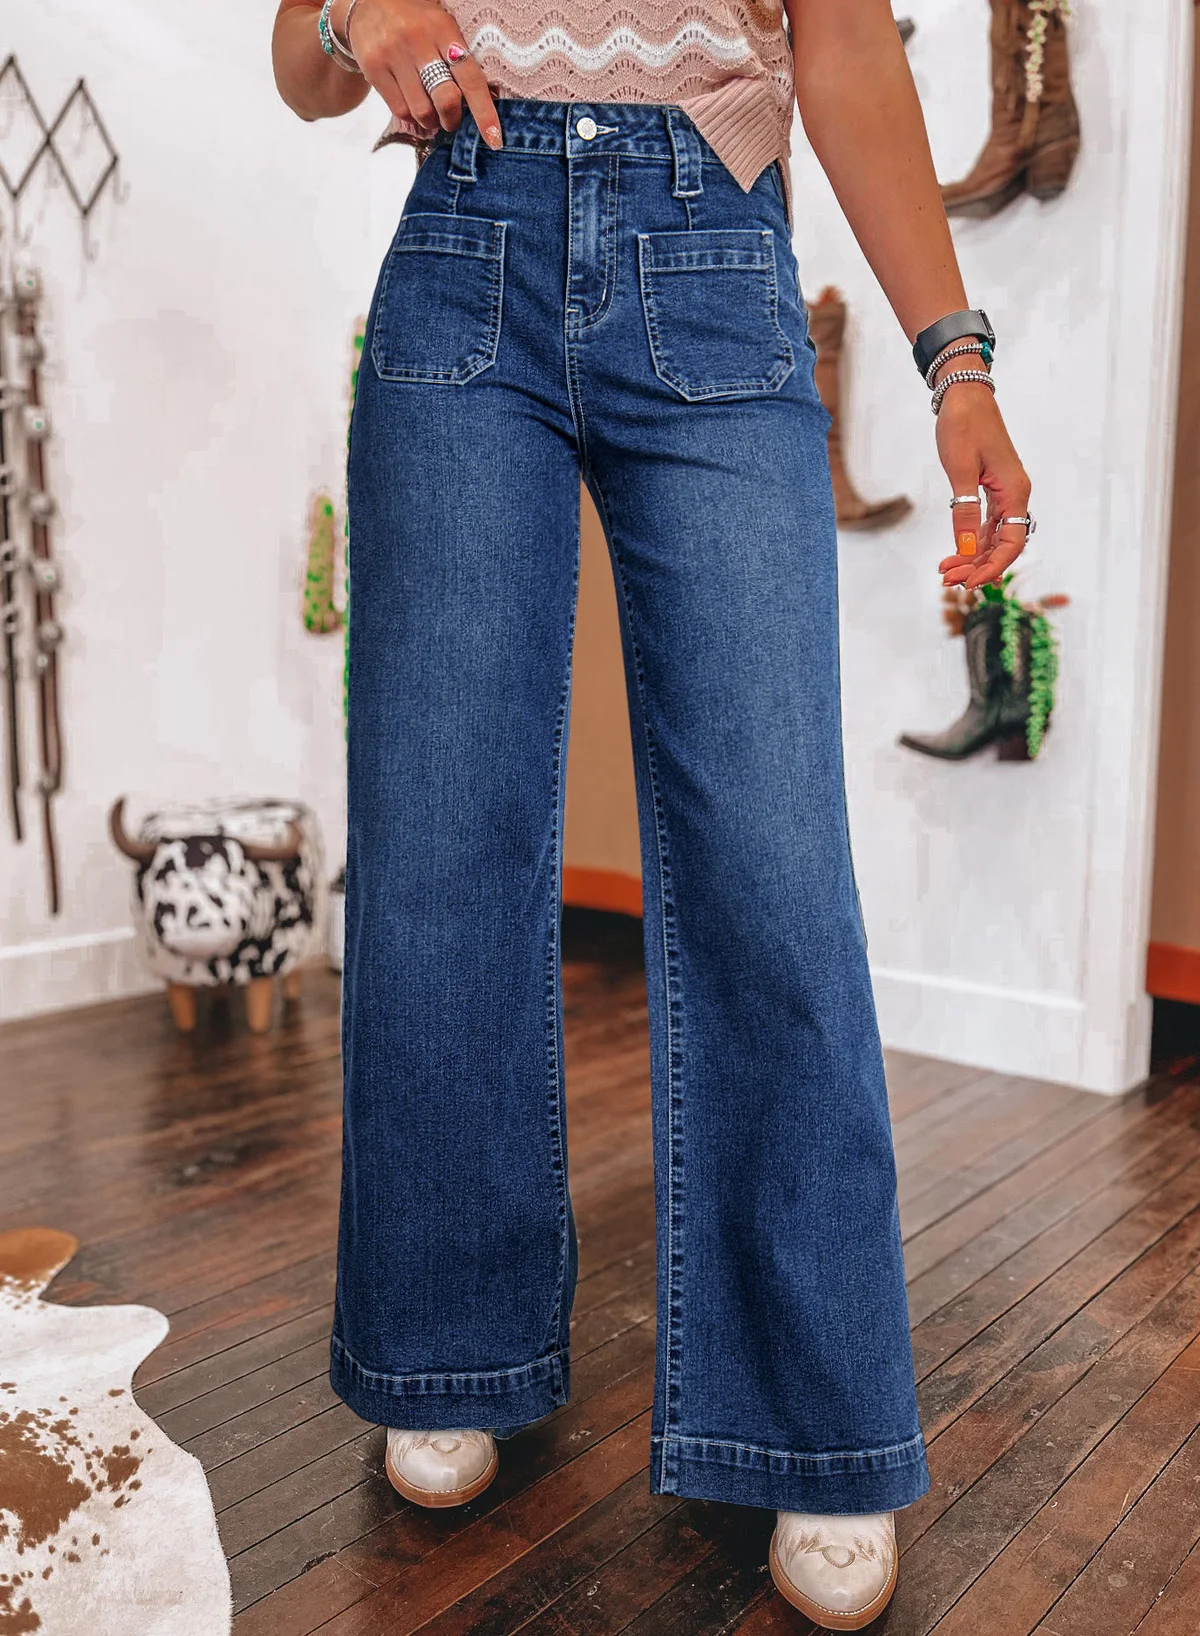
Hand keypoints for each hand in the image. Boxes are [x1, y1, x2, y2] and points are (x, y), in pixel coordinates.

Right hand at [330, 0, 502, 146]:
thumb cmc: (416, 20)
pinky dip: (411, 117)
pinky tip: (412, 106)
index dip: (484, 113)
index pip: (471, 78)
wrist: (369, 2)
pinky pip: (399, 109)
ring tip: (430, 113)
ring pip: (421, 110)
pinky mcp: (374, 67)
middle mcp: (419, 40)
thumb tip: (481, 102)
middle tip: (450, 121)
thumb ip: (459, 59)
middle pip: (446, 99)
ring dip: (430, 121)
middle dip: (452, 119)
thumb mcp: (442, 27)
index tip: (494, 139)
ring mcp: (394, 54)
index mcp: (444, 29)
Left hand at [935, 381, 1031, 589]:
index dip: (991, 567)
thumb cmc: (963, 426)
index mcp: (1015, 491)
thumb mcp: (960, 471)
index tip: (967, 583)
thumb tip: (967, 549)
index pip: (1012, 543)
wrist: (964, 395)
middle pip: (1003, 544)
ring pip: (995, 537)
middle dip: (977, 566)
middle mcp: (1015, 494)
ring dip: (973, 556)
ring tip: (946, 571)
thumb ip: (965, 512)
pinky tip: (957, 553)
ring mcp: (1006, 492)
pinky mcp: (993, 488)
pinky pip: (989, 523)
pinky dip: (973, 540)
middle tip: (946, 580)